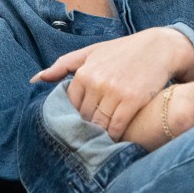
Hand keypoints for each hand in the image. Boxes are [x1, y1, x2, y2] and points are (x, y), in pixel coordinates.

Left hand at [32, 27, 193, 139]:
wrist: (159, 47)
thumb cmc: (122, 51)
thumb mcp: (91, 52)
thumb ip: (62, 65)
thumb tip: (34, 79)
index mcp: (84, 72)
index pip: (70, 105)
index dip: (72, 118)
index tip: (73, 127)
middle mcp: (97, 82)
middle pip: (83, 117)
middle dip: (83, 129)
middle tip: (83, 141)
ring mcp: (115, 91)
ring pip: (99, 124)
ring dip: (98, 136)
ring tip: (97, 144)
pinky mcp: (133, 100)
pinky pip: (117, 126)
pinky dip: (114, 136)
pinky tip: (114, 140)